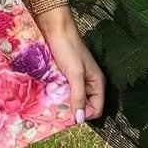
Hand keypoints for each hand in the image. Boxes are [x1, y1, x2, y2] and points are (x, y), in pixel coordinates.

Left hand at [35, 7, 105, 125]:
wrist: (55, 28)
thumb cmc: (69, 48)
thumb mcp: (76, 74)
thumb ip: (79, 96)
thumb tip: (80, 119)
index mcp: (97, 83)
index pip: (96, 109)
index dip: (85, 114)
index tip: (69, 116)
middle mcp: (88, 83)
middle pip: (84, 105)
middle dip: (73, 109)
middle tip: (58, 112)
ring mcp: (76, 79)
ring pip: (72, 98)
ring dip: (64, 102)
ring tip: (52, 104)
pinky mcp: (65, 75)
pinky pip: (64, 90)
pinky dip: (58, 93)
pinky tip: (49, 94)